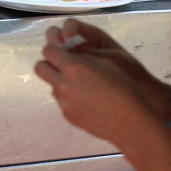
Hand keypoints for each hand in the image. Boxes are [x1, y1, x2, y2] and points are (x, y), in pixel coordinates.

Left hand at [35, 19, 163, 145]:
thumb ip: (83, 57)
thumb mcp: (106, 62)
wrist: (129, 121)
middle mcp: (63, 84)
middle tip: (62, 66)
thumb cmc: (123, 87)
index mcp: (73, 67)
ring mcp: (63, 102)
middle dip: (48, 64)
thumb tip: (70, 55)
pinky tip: (88, 102)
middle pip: (40, 68)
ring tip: (83, 88)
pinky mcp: (67, 115)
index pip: (48, 50)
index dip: (54, 49)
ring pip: (52, 86)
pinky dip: (70, 99)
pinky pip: (62, 102)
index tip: (61, 51)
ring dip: (61, 83)